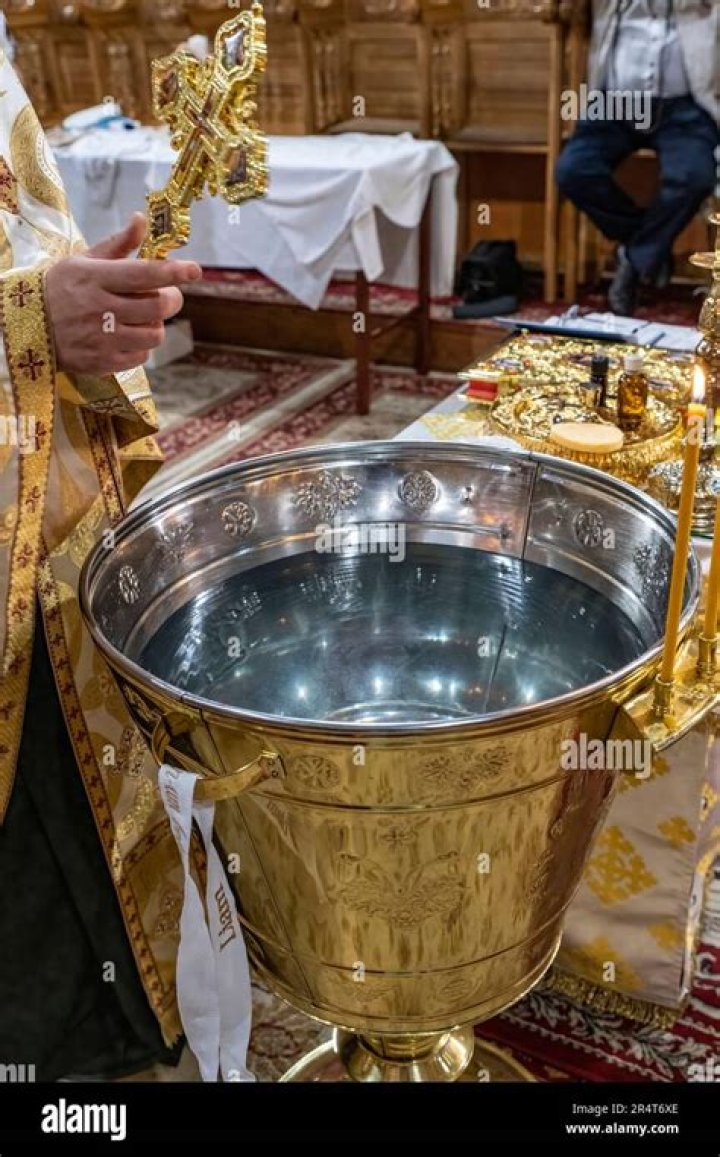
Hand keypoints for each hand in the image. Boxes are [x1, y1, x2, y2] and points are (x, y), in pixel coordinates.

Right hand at [44, 212, 201, 375]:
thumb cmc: (62, 288)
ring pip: (155, 334)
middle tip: (166, 295)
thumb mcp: (84, 261)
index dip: (174, 272)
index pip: (144, 274)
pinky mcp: (102, 362)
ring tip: (142, 318)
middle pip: (157, 306)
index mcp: (95, 277)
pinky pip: (142, 356)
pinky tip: (128, 336)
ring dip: (156, 324)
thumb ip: (118, 244)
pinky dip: (142, 346)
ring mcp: (101, 338)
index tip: (195, 270)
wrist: (29, 327)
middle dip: (171, 299)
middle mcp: (99, 308)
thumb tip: (142, 219)